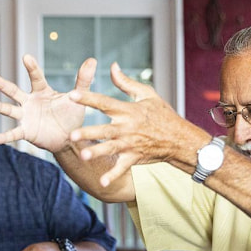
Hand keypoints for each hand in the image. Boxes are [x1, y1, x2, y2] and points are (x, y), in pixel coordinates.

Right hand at [0, 55, 96, 151]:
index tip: (27, 57)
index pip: (36, 77)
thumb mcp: (78, 98)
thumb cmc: (72, 115)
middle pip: (14, 91)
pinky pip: (13, 133)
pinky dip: (3, 137)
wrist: (70, 138)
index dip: (32, 68)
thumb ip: (83, 80)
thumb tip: (93, 59)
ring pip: (9, 110)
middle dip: (2, 84)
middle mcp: (30, 102)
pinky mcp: (26, 131)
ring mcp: (26, 116)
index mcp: (42, 91)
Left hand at [69, 62, 189, 186]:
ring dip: (96, 153)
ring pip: (110, 149)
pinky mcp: (134, 157)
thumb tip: (111, 66)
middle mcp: (127, 128)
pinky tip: (101, 183)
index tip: (71, 95)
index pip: (105, 103)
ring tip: (82, 156)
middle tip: (71, 135)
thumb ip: (125, 82)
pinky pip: (122, 168)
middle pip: (104, 130)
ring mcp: (130, 144)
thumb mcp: (146, 94)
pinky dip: (113, 176)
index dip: (88, 98)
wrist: (179, 138)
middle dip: (88, 133)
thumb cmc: (162, 114)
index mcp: (128, 110)